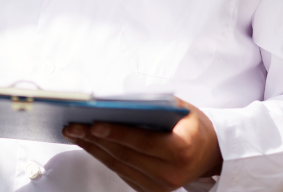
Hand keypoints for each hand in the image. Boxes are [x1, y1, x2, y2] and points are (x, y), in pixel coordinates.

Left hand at [62, 99, 221, 191]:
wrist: (210, 153)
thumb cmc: (192, 126)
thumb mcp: (180, 108)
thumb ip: (154, 104)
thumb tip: (117, 100)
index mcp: (181, 148)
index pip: (143, 141)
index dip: (117, 133)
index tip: (94, 124)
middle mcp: (171, 172)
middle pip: (125, 155)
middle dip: (95, 139)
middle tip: (73, 125)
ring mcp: (160, 186)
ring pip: (119, 165)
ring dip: (93, 148)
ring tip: (74, 132)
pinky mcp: (151, 190)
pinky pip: (121, 172)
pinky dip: (103, 156)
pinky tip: (89, 144)